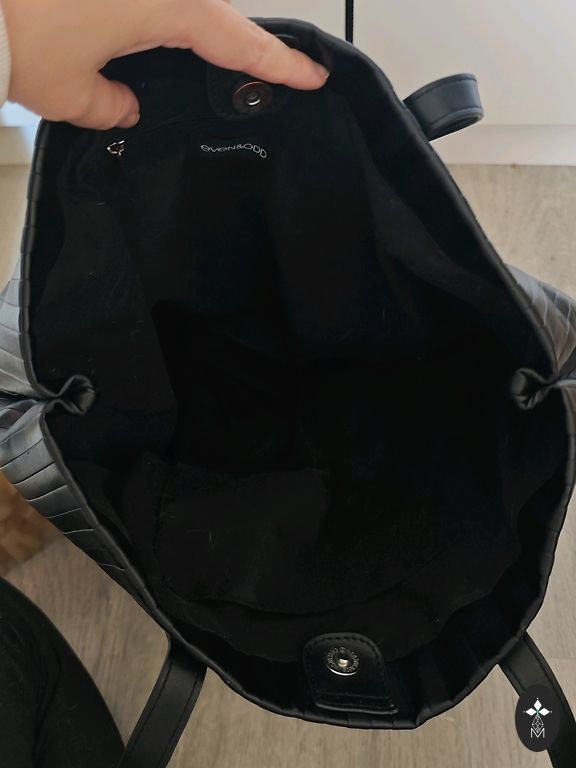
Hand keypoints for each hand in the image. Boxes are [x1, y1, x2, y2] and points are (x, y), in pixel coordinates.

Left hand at [1, 0, 328, 129]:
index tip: (310, 75)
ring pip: (185, 3)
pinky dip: (165, 19)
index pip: (234, 41)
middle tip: (276, 69)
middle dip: (245, 45)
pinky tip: (159, 40)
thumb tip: (128, 106)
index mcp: (161, 4)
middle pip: (215, 13)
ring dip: (202, 30)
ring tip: (225, 61)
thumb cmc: (10, 32)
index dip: (275, 63)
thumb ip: (113, 106)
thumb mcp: (70, 93)